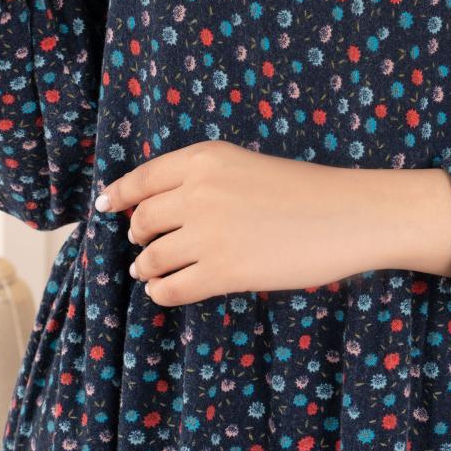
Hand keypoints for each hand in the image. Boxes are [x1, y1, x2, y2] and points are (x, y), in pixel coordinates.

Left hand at [93, 140, 389, 305]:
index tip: (104, 206)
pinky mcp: (223, 271)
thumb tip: (152, 210)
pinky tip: (164, 290)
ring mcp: (208, 232)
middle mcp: (198, 191)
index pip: (142, 179)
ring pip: (153, 256)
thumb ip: (201, 181)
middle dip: (137, 235)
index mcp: (203, 158)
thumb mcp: (243, 166)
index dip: (118, 195)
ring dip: (146, 266)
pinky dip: (160, 291)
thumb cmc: (302, 190)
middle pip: (143, 220)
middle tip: (141, 244)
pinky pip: (171, 287)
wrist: (346, 214)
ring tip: (149, 271)